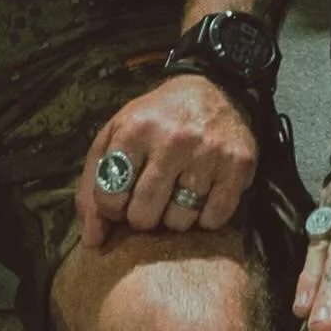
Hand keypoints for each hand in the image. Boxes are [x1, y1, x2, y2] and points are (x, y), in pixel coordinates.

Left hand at [76, 75, 256, 248]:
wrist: (210, 89)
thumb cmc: (155, 121)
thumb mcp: (114, 138)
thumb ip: (92, 187)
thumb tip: (93, 241)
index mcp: (135, 129)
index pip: (109, 199)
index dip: (112, 207)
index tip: (123, 196)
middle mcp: (173, 140)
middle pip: (144, 217)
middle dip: (142, 216)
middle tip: (151, 198)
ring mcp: (208, 152)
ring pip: (179, 222)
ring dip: (175, 216)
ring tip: (177, 192)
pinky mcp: (238, 165)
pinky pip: (214, 219)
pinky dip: (206, 216)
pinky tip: (202, 194)